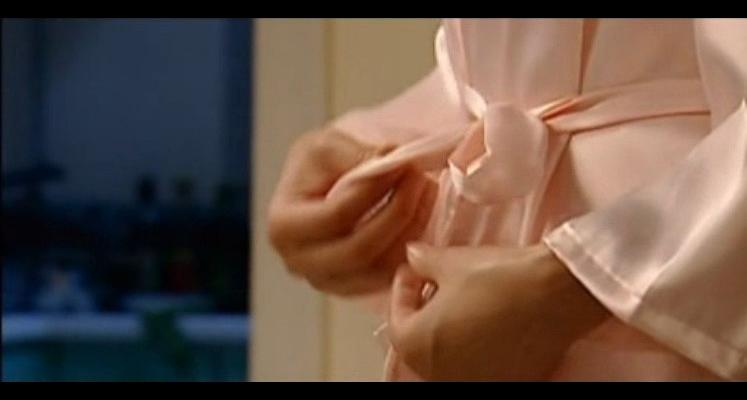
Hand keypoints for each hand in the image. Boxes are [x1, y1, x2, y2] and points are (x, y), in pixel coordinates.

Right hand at [268, 127, 435, 295]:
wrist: (319, 186)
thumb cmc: (319, 165)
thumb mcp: (327, 146)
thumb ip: (357, 154)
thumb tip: (394, 160)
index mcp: (283, 226)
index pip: (337, 214)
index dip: (375, 190)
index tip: (404, 164)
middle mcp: (298, 262)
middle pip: (360, 249)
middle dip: (399, 211)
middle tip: (422, 178)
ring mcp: (325, 281)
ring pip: (379, 268)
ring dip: (412, 228)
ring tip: (427, 191)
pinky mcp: (351, 288)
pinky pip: (388, 278)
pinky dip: (412, 248)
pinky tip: (421, 215)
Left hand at [389, 243, 608, 380]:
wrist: (557, 294)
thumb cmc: (500, 278)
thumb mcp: (450, 261)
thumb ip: (421, 262)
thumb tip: (414, 257)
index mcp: (416, 346)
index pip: (397, 319)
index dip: (404, 289)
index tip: (414, 270)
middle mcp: (440, 374)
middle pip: (421, 343)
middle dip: (426, 312)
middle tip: (437, 285)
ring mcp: (475, 382)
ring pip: (450, 356)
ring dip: (450, 331)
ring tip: (465, 301)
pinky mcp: (508, 382)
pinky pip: (480, 364)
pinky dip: (477, 346)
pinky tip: (490, 320)